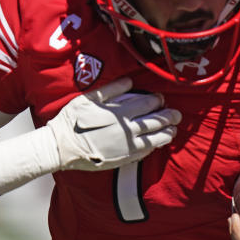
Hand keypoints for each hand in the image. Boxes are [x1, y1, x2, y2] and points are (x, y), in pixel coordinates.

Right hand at [47, 77, 181, 170]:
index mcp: (120, 113)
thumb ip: (111, 90)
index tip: (162, 99)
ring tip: (173, 130)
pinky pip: (144, 152)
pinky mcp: (123, 158)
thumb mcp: (88, 99)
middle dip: (168, 117)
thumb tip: (130, 81)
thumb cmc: (72, 120)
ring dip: (166, 133)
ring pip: (153, 139)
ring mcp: (127, 146)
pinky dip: (153, 147)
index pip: (146, 105)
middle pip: (154, 121)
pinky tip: (157, 144)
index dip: (157, 101)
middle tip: (176, 114)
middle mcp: (127, 129)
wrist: (62, 147)